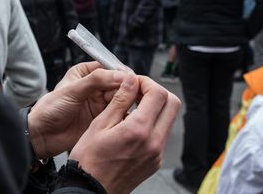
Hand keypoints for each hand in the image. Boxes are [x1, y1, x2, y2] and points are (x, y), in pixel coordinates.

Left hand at [28, 61, 128, 158]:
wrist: (43, 135)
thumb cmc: (50, 109)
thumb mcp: (72, 91)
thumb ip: (95, 81)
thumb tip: (119, 75)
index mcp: (86, 73)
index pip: (109, 67)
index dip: (121, 72)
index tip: (131, 79)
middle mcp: (95, 86)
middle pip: (119, 82)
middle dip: (127, 87)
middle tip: (135, 93)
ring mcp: (100, 102)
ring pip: (121, 97)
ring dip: (127, 100)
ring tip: (133, 104)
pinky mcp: (103, 117)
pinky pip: (118, 112)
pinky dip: (124, 112)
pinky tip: (128, 114)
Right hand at [69, 74, 180, 193]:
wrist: (91, 190)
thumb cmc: (89, 161)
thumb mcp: (99, 125)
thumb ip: (119, 101)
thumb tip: (131, 81)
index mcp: (138, 130)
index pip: (158, 94)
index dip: (147, 82)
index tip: (134, 83)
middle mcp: (154, 143)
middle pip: (172, 104)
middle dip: (157, 92)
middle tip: (138, 91)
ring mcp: (157, 154)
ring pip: (168, 119)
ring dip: (155, 107)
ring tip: (133, 107)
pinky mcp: (155, 161)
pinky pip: (161, 134)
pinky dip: (152, 123)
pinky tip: (132, 125)